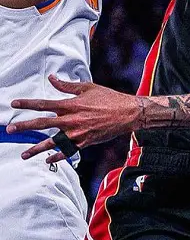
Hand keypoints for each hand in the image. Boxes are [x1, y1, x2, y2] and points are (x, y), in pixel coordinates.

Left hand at [7, 76, 139, 162]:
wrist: (128, 113)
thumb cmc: (109, 98)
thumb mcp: (87, 88)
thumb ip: (67, 85)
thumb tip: (52, 78)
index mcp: (71, 105)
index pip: (43, 104)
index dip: (27, 104)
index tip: (14, 103)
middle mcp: (71, 120)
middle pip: (42, 124)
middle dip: (24, 127)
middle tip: (10, 130)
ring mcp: (78, 133)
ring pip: (52, 142)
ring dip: (36, 148)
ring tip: (24, 154)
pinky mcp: (85, 142)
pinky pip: (68, 151)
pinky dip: (57, 156)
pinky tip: (47, 160)